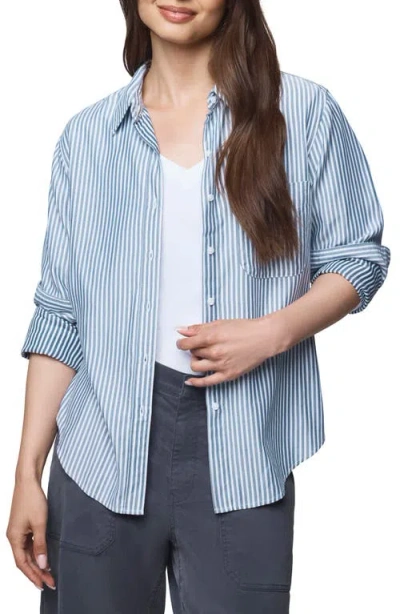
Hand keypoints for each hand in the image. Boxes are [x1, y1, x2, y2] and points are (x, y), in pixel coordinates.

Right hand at [6, 478, 55, 591]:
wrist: (28, 480)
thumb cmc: (32, 498)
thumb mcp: (40, 523)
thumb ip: (41, 544)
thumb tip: (42, 563)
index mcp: (14, 538)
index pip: (22, 563)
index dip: (33, 576)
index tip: (43, 585)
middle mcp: (13, 537)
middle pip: (24, 560)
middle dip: (37, 572)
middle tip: (50, 582)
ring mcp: (18, 531)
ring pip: (26, 553)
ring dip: (37, 563)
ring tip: (49, 573)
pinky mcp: (23, 525)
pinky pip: (28, 544)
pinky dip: (36, 552)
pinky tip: (44, 556)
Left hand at [175, 314, 289, 386]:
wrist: (264, 338)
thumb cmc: (244, 329)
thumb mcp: (220, 323)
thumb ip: (199, 328)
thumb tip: (181, 331)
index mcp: (212, 337)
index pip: (187, 344)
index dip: (181, 343)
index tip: (182, 343)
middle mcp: (215, 352)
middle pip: (193, 353)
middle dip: (194, 349)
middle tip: (202, 346)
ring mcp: (221, 365)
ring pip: (196, 366)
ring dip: (195, 361)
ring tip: (203, 357)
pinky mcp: (228, 375)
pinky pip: (207, 382)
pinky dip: (196, 382)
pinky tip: (190, 381)